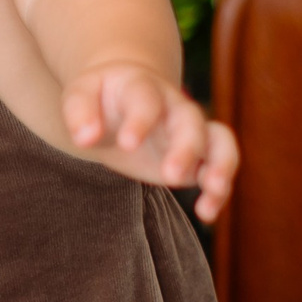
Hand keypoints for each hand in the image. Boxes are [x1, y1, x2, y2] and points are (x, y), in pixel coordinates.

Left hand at [60, 61, 239, 222]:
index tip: (127, 144)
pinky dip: (219, 191)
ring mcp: (190, 131)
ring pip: (220, 140)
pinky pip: (219, 167)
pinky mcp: (196, 157)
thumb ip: (79, 111)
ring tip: (213, 189)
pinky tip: (206, 213)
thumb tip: (85, 138)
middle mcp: (173, 107)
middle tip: (171, 175)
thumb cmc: (100, 97)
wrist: (122, 97)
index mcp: (142, 88)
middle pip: (191, 120)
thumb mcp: (81, 94)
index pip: (146, 99)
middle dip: (186, 147)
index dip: (140, 121)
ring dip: (222, 164)